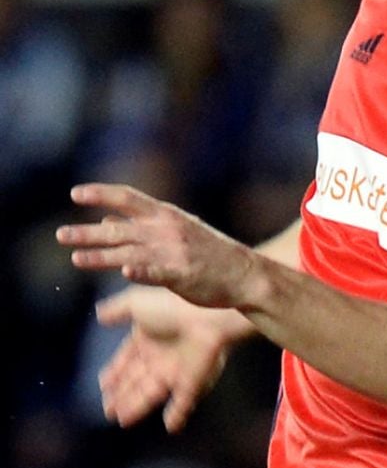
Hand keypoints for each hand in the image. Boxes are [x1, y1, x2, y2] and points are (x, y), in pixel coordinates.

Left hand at [57, 183, 265, 309]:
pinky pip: (158, 273)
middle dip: (87, 233)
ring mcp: (174, 252)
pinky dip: (142, 271)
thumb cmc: (208, 252)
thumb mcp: (176, 230)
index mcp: (165, 215)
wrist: (245, 273)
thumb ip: (140, 225)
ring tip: (76, 258)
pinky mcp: (183, 274)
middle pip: (120, 228)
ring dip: (101, 256)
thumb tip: (104, 218)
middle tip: (60, 235)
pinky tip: (126, 273)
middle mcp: (167, 230)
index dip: (101, 193)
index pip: (128, 198)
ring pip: (130, 252)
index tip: (74, 193)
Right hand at [95, 285, 235, 431]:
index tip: (104, 386)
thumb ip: (117, 310)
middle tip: (108, 411)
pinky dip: (177, 415)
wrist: (206, 317)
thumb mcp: (136, 303)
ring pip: (151, 394)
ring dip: (136, 407)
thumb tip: (99, 315)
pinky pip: (183, 402)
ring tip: (122, 420)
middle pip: (136, 381)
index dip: (115, 373)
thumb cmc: (171, 307)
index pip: (127, 360)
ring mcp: (176, 371)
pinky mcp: (190, 383)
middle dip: (121, 396)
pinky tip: (171, 427)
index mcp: (148, 339)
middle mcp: (160, 357)